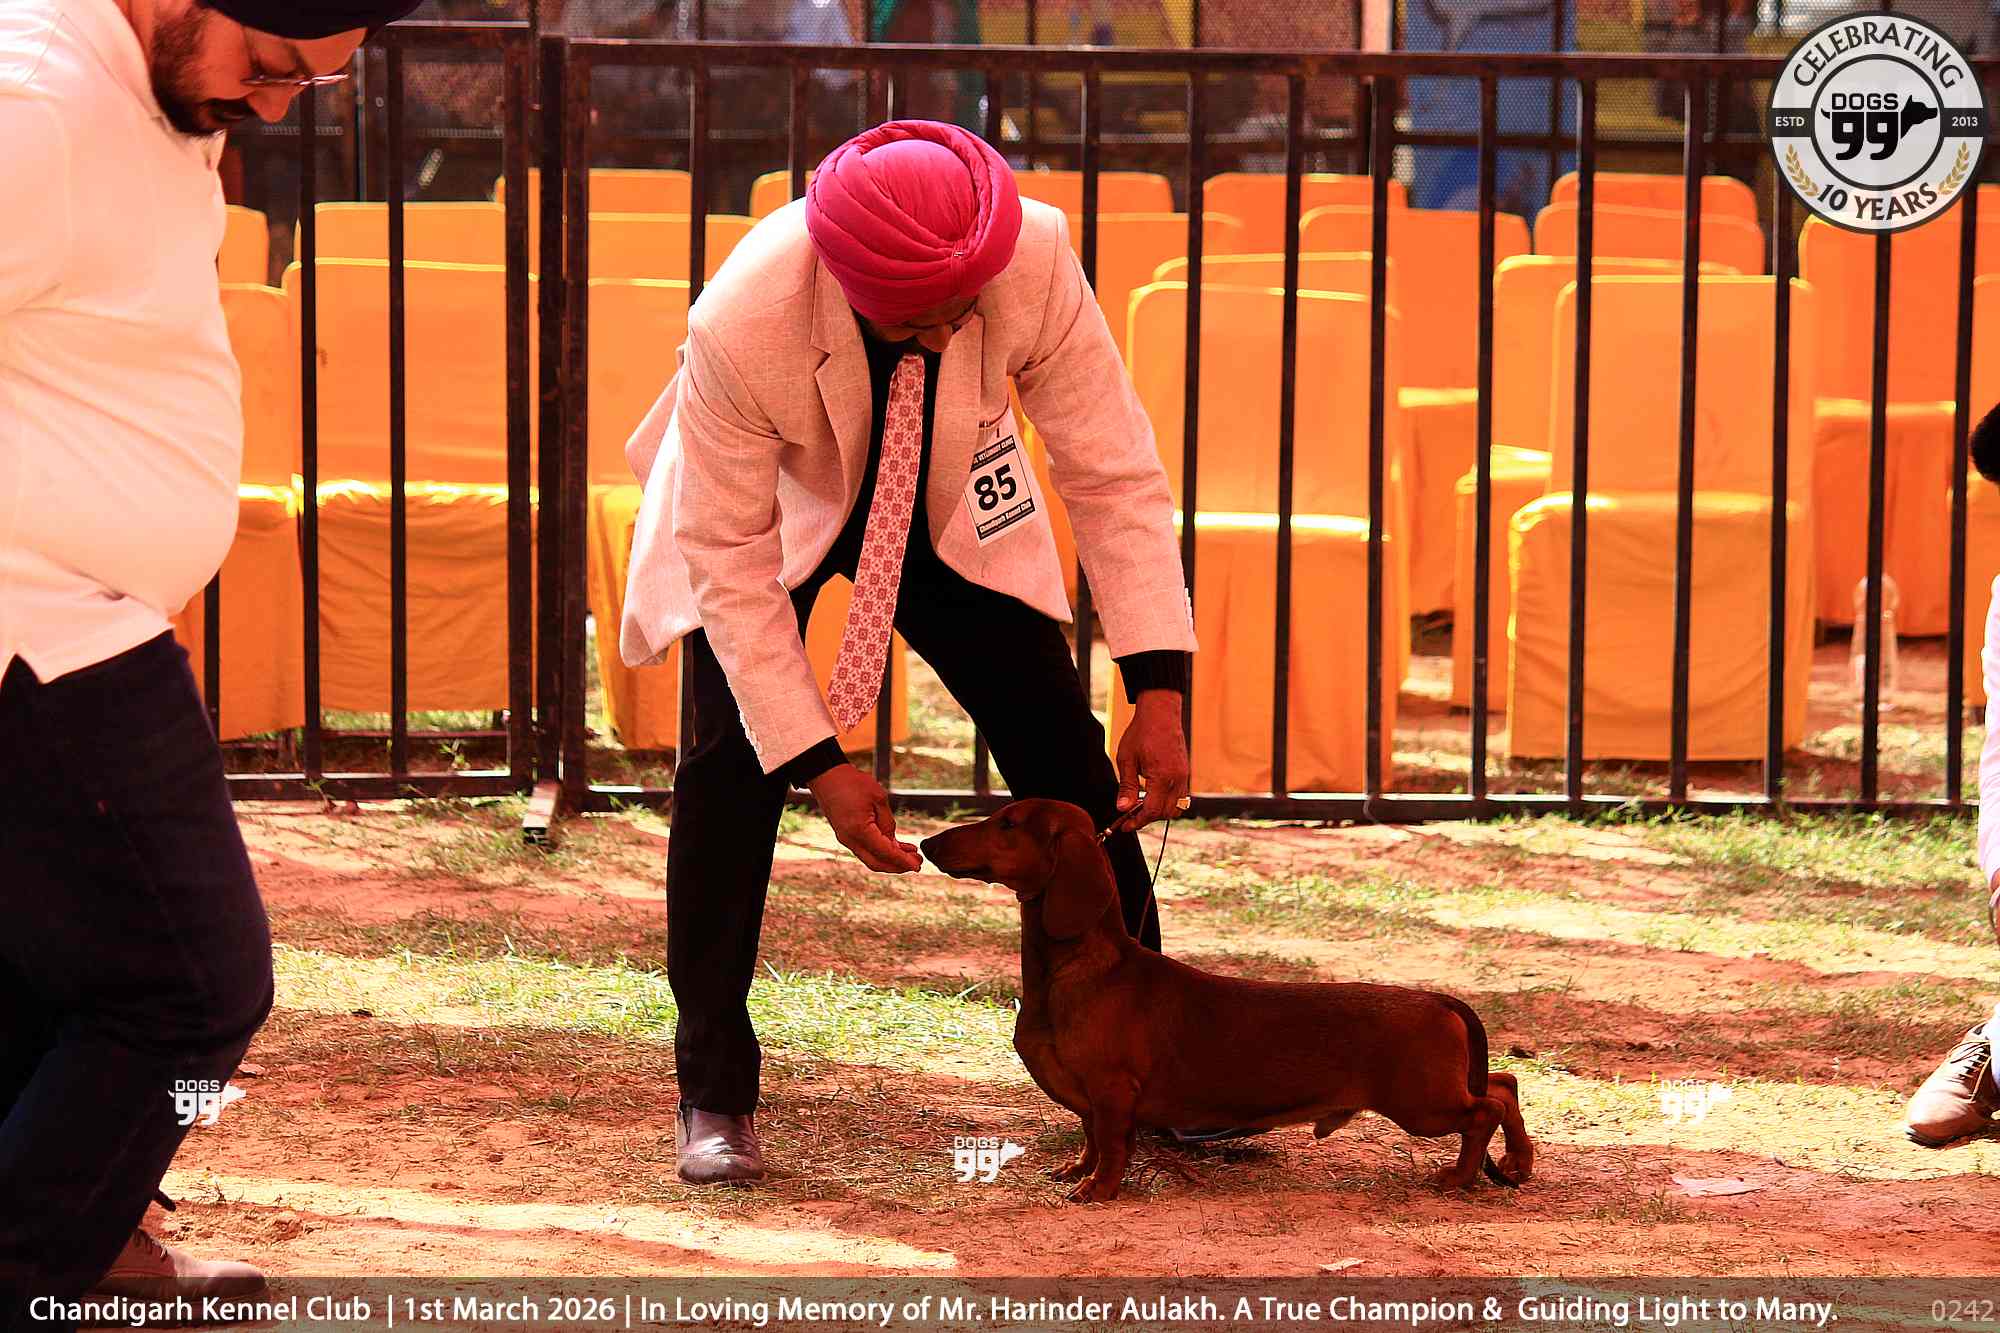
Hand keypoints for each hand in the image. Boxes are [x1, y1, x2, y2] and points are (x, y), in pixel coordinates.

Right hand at [810, 764, 922, 872]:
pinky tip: (896, 846)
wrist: (827, 776)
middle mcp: (850, 840)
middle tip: (917, 863)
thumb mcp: (878, 798)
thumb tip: (893, 841)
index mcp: (859, 831)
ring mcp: (847, 839)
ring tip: (910, 854)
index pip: (885, 853)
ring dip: (890, 859)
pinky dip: (881, 851)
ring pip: (871, 858)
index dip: (903, 861)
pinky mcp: (847, 835)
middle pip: (877, 863)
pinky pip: (866, 849)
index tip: (917, 866)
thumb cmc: (851, 783)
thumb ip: (888, 822)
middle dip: (898, 866)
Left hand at [1110, 689, 1189, 833]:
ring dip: (1159, 812)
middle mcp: (1177, 779)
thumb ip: (1126, 786)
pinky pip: (1181, 797)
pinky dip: (1167, 802)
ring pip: (1177, 808)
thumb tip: (1122, 809)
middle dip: (1148, 818)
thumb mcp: (1126, 759)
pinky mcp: (1185, 772)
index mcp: (1162, 776)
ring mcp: (1184, 776)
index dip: (1138, 821)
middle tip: (1130, 816)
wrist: (1160, 712)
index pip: (1152, 810)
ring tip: (1141, 806)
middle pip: (1166, 813)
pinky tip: (1152, 795)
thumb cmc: (1141, 732)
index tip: (1125, 826)